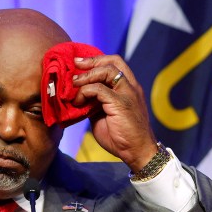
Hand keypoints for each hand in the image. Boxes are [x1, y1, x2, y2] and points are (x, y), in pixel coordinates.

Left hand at [72, 55, 157, 170]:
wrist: (136, 152)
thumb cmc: (121, 137)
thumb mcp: (104, 115)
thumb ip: (95, 103)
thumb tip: (78, 97)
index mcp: (129, 88)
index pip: (115, 64)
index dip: (97, 60)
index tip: (80, 63)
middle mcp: (130, 87)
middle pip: (113, 61)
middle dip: (92, 60)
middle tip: (75, 64)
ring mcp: (127, 93)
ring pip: (107, 71)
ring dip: (87, 75)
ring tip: (74, 83)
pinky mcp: (121, 103)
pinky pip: (99, 89)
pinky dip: (85, 92)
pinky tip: (79, 102)